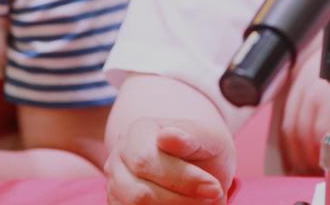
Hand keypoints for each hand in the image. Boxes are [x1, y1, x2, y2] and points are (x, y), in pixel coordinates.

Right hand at [105, 117, 234, 204]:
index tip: (215, 187)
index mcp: (138, 131)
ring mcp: (114, 185)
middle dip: (180, 200)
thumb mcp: (209, 138)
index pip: (147, 161)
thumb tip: (166, 136)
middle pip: (139, 193)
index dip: (182, 179)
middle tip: (211, 197)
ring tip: (201, 202)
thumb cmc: (204, 148)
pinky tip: (185, 204)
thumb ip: (191, 137)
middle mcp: (118, 158)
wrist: (201, 165)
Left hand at [279, 7, 329, 173]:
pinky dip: (326, 149)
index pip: (289, 117)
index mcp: (306, 72)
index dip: (292, 144)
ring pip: (305, 132)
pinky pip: (324, 132)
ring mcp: (324, 88)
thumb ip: (325, 94)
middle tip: (309, 170)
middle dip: (298, 155)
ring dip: (311, 155)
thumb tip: (318, 128)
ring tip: (324, 167)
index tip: (299, 159)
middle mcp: (309, 79)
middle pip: (293, 127)